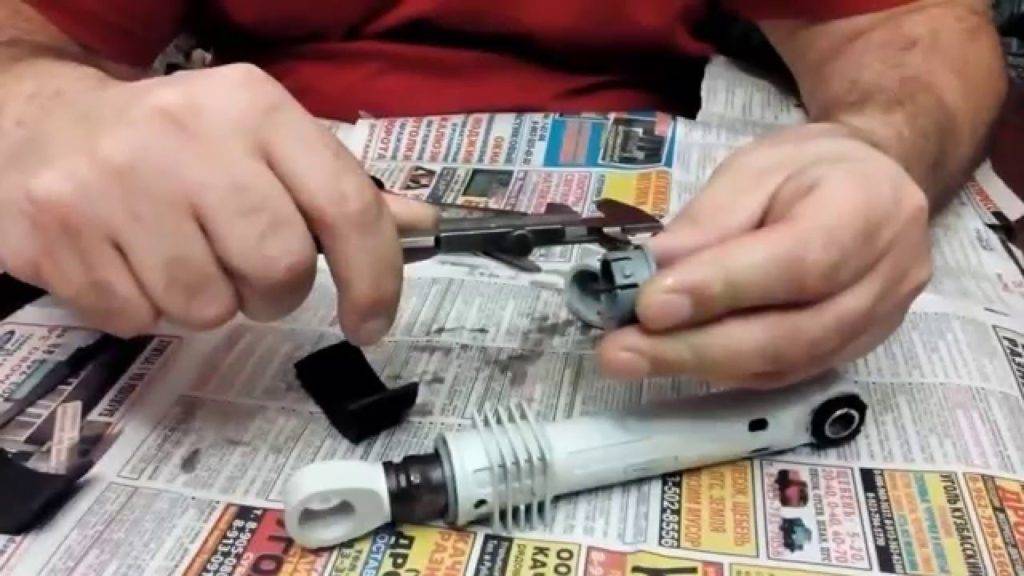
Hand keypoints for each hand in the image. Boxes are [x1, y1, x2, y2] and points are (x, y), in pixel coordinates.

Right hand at [0, 64, 435, 341]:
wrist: (43, 126)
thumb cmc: (177, 143)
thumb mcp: (261, 142)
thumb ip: (337, 188)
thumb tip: (421, 227)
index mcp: (255, 107)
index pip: (346, 204)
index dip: (375, 277)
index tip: (371, 321)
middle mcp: (189, 135)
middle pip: (279, 267)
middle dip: (276, 294)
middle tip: (253, 277)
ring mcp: (117, 183)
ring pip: (208, 308)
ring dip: (209, 304)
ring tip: (183, 258)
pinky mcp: (62, 231)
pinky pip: (139, 320)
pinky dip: (146, 309)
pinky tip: (132, 262)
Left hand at [598, 123, 931, 386]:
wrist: (876, 185)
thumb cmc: (810, 169)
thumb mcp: (754, 169)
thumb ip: (708, 224)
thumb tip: (651, 276)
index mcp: (868, 209)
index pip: (797, 262)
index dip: (721, 289)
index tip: (647, 306)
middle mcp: (887, 277)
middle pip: (790, 334)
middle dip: (695, 347)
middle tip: (618, 352)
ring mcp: (878, 324)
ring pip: (785, 365)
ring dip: (699, 366)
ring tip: (631, 358)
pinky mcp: (856, 352)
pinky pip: (786, 375)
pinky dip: (724, 371)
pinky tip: (675, 360)